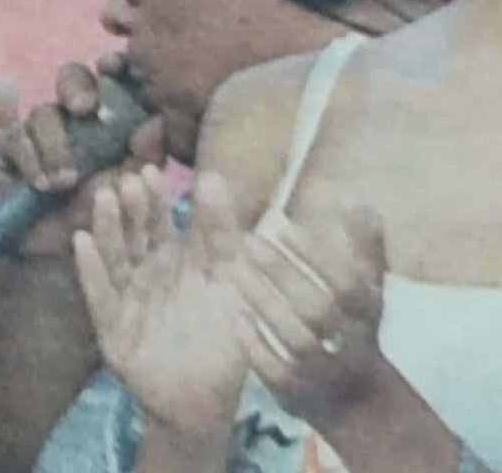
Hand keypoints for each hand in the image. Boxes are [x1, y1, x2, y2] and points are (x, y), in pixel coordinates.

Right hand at [0, 53, 166, 257]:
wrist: (60, 253)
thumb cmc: (102, 218)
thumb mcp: (131, 193)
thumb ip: (146, 160)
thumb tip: (156, 123)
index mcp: (110, 119)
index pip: (111, 77)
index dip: (112, 65)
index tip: (113, 67)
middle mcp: (75, 118)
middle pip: (71, 77)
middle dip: (75, 86)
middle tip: (83, 107)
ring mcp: (41, 131)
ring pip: (43, 111)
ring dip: (54, 142)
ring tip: (65, 179)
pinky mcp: (12, 149)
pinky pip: (16, 140)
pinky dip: (31, 160)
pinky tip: (43, 184)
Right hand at [74, 168, 247, 438]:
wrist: (207, 402)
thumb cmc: (222, 337)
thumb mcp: (230, 278)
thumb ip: (222, 231)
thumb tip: (211, 174)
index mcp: (169, 256)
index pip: (158, 219)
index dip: (154, 196)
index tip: (150, 170)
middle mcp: (142, 271)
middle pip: (133, 233)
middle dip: (129, 207)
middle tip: (126, 181)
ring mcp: (124, 298)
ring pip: (114, 257)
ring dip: (106, 227)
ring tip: (103, 199)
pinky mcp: (111, 329)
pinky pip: (99, 296)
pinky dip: (90, 270)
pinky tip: (81, 242)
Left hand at [228, 206, 387, 430]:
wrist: (357, 400)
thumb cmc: (354, 325)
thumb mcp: (367, 288)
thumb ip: (363, 245)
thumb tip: (359, 199)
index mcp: (369, 314)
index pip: (349, 284)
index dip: (317, 256)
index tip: (283, 225)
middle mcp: (353, 346)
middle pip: (320, 310)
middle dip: (283, 273)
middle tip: (248, 240)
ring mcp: (326, 375)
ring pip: (298, 341)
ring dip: (265, 303)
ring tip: (232, 270)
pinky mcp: (301, 397)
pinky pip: (279, 376)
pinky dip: (257, 348)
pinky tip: (236, 319)